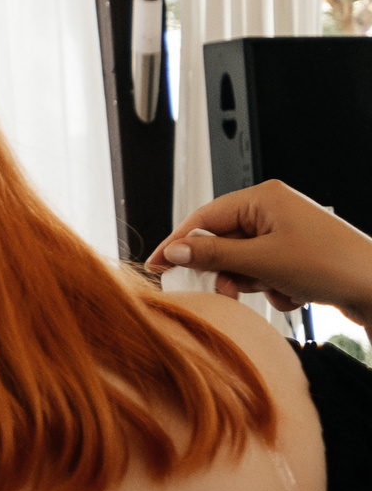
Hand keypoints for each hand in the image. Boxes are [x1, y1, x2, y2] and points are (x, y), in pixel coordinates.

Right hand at [145, 180, 371, 323]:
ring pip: (244, 260)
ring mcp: (288, 232)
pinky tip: (294, 293)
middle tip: (226, 290)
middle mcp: (274, 210)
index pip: (205, 218)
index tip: (159, 264)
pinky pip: (266, 270)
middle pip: (224, 241)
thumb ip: (212, 255)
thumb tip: (174, 250)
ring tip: (273, 290)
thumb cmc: (331, 265)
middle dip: (226, 269)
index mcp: (264, 198)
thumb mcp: (262, 261)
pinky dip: (273, 287)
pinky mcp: (299, 254)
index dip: (179, 242)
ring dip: (252, 281)